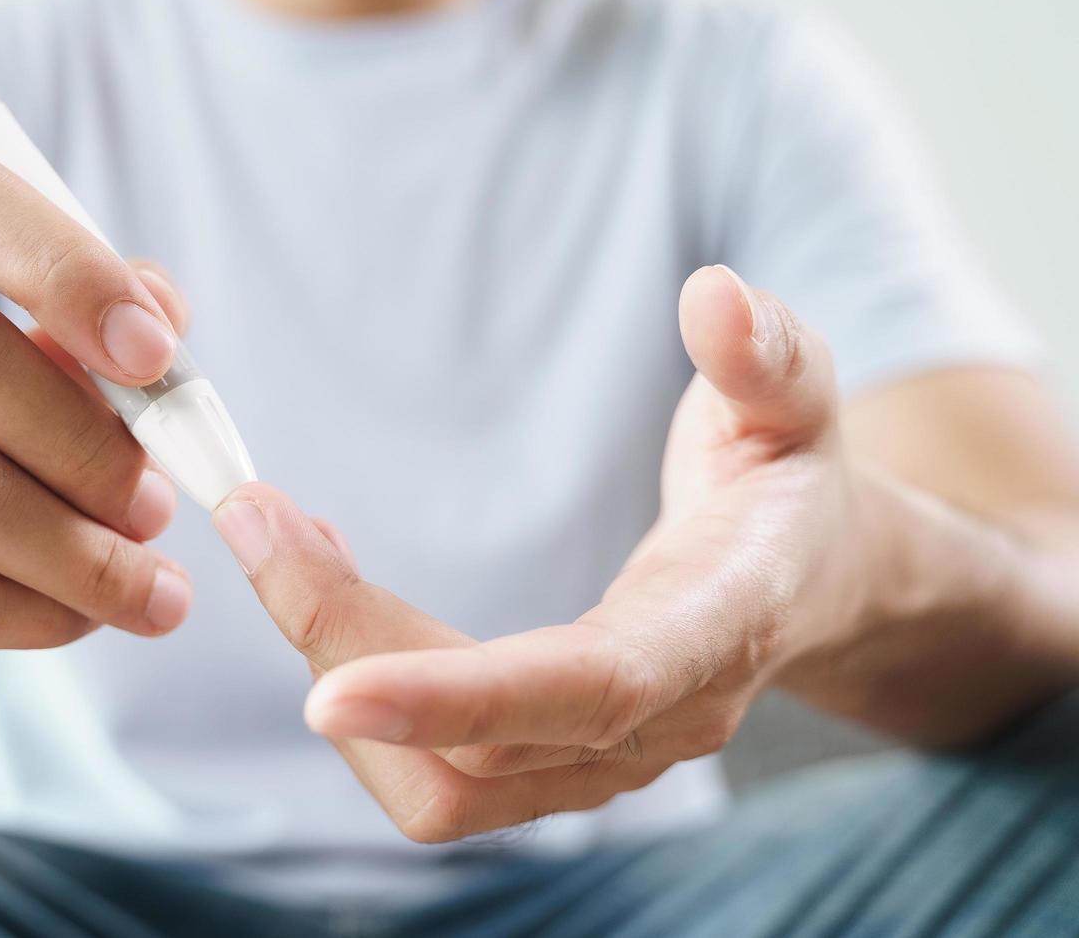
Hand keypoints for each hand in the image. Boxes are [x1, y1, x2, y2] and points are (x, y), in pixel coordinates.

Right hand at [0, 146, 198, 702]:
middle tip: (155, 500)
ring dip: (78, 546)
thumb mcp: (21, 364)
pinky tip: (83, 617)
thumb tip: (161, 317)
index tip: (154, 352)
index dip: (64, 264)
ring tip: (148, 580)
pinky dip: (35, 614)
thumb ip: (96, 330)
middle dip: (82, 432)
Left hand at [214, 265, 881, 841]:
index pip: (589, 689)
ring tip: (284, 541)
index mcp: (718, 629)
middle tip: (261, 522)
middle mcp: (659, 723)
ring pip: (440, 782)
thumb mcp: (797, 399)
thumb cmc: (792, 481)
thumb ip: (766, 353)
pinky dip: (364, 691)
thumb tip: (715, 296)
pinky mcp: (555, 765)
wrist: (818, 580)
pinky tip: (327, 586)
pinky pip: (439, 769)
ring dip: (340, 670)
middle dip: (346, 646)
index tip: (327, 693)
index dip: (459, 699)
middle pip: (475, 751)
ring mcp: (606, 762)